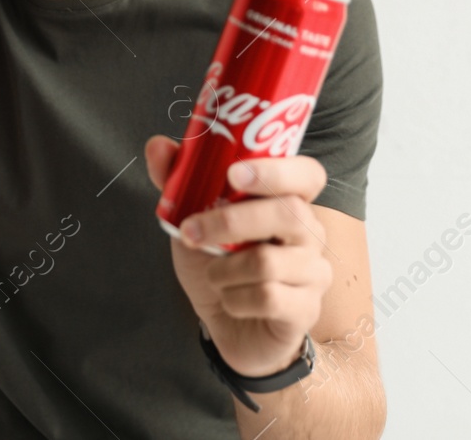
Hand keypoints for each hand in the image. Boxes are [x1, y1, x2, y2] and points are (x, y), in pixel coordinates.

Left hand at [145, 135, 332, 377]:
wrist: (229, 326)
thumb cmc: (220, 266)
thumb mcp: (193, 220)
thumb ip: (178, 182)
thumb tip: (157, 145)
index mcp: (288, 202)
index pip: (306, 174)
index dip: (276, 170)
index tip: (233, 173)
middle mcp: (310, 233)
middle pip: (287, 213)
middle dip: (229, 221)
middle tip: (192, 231)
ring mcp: (313, 271)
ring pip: (267, 261)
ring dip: (223, 270)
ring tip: (215, 274)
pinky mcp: (306, 308)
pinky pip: (266, 297)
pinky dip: (234, 298)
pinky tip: (231, 299)